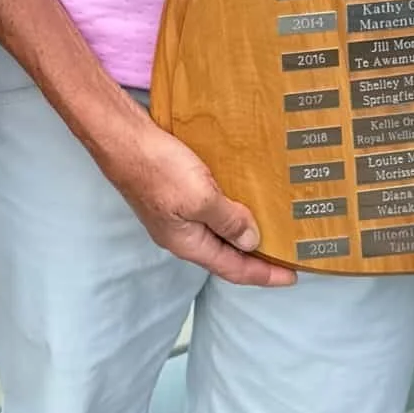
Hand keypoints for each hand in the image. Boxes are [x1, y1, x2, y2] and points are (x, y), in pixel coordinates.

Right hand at [93, 107, 296, 287]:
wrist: (120, 136)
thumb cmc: (157, 168)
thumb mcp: (200, 197)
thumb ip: (229, 221)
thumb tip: (251, 241)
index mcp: (187, 243)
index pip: (233, 269)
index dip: (264, 274)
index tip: (292, 276)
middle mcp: (179, 233)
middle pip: (224, 254)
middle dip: (254, 257)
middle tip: (284, 253)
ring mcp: (172, 212)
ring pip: (214, 230)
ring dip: (240, 230)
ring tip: (266, 225)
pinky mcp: (169, 191)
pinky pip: (206, 208)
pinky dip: (226, 207)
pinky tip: (236, 195)